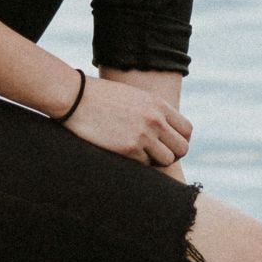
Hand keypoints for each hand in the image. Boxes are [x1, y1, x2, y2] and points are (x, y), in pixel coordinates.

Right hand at [58, 73, 191, 168]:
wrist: (74, 97)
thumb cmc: (100, 96)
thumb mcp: (133, 97)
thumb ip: (152, 111)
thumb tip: (164, 130)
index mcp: (158, 104)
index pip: (187, 130)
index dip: (180, 140)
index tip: (168, 144)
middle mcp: (155, 119)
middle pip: (182, 148)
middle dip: (172, 154)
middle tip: (157, 155)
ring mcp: (143, 135)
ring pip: (167, 160)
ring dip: (156, 161)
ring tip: (141, 155)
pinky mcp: (128, 149)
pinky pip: (146, 165)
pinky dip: (138, 163)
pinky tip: (125, 154)